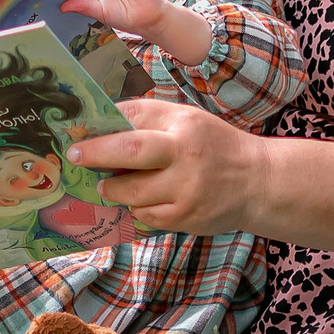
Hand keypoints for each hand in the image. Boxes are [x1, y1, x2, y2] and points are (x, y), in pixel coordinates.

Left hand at [63, 96, 259, 237]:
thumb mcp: (188, 120)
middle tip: (75, 156)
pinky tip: (140, 200)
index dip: (104, 123)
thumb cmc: (214, 146)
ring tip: (108, 185)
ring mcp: (186, 189)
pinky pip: (145, 215)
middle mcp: (185, 154)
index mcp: (184, 124)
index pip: (135, 116)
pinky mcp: (186, 217)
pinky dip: (136, 207)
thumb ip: (149, 118)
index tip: (79, 131)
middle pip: (129, 151)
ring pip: (132, 191)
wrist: (257, 182)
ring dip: (113, 189)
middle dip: (96, 153)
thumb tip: (101, 122)